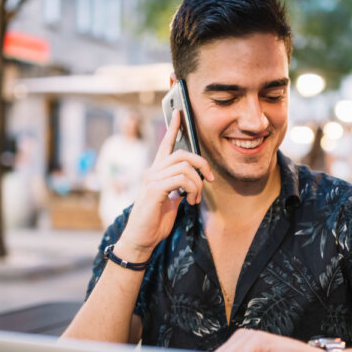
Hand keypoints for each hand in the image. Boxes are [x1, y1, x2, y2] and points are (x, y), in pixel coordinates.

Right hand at [116, 110, 213, 259]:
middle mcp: (152, 172)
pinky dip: (192, 189)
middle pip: (182, 154)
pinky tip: (189, 202)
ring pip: (184, 167)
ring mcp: (152, 179)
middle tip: (210, 179)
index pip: (165, 144)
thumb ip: (179, 188)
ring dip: (198, 183)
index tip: (179, 112)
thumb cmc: (154, 222)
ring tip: (195, 198)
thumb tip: (192, 183)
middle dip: (201, 164)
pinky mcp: (154, 189)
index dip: (173, 127)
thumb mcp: (171, 201)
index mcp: (156, 172)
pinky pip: (181, 179)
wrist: (141, 239)